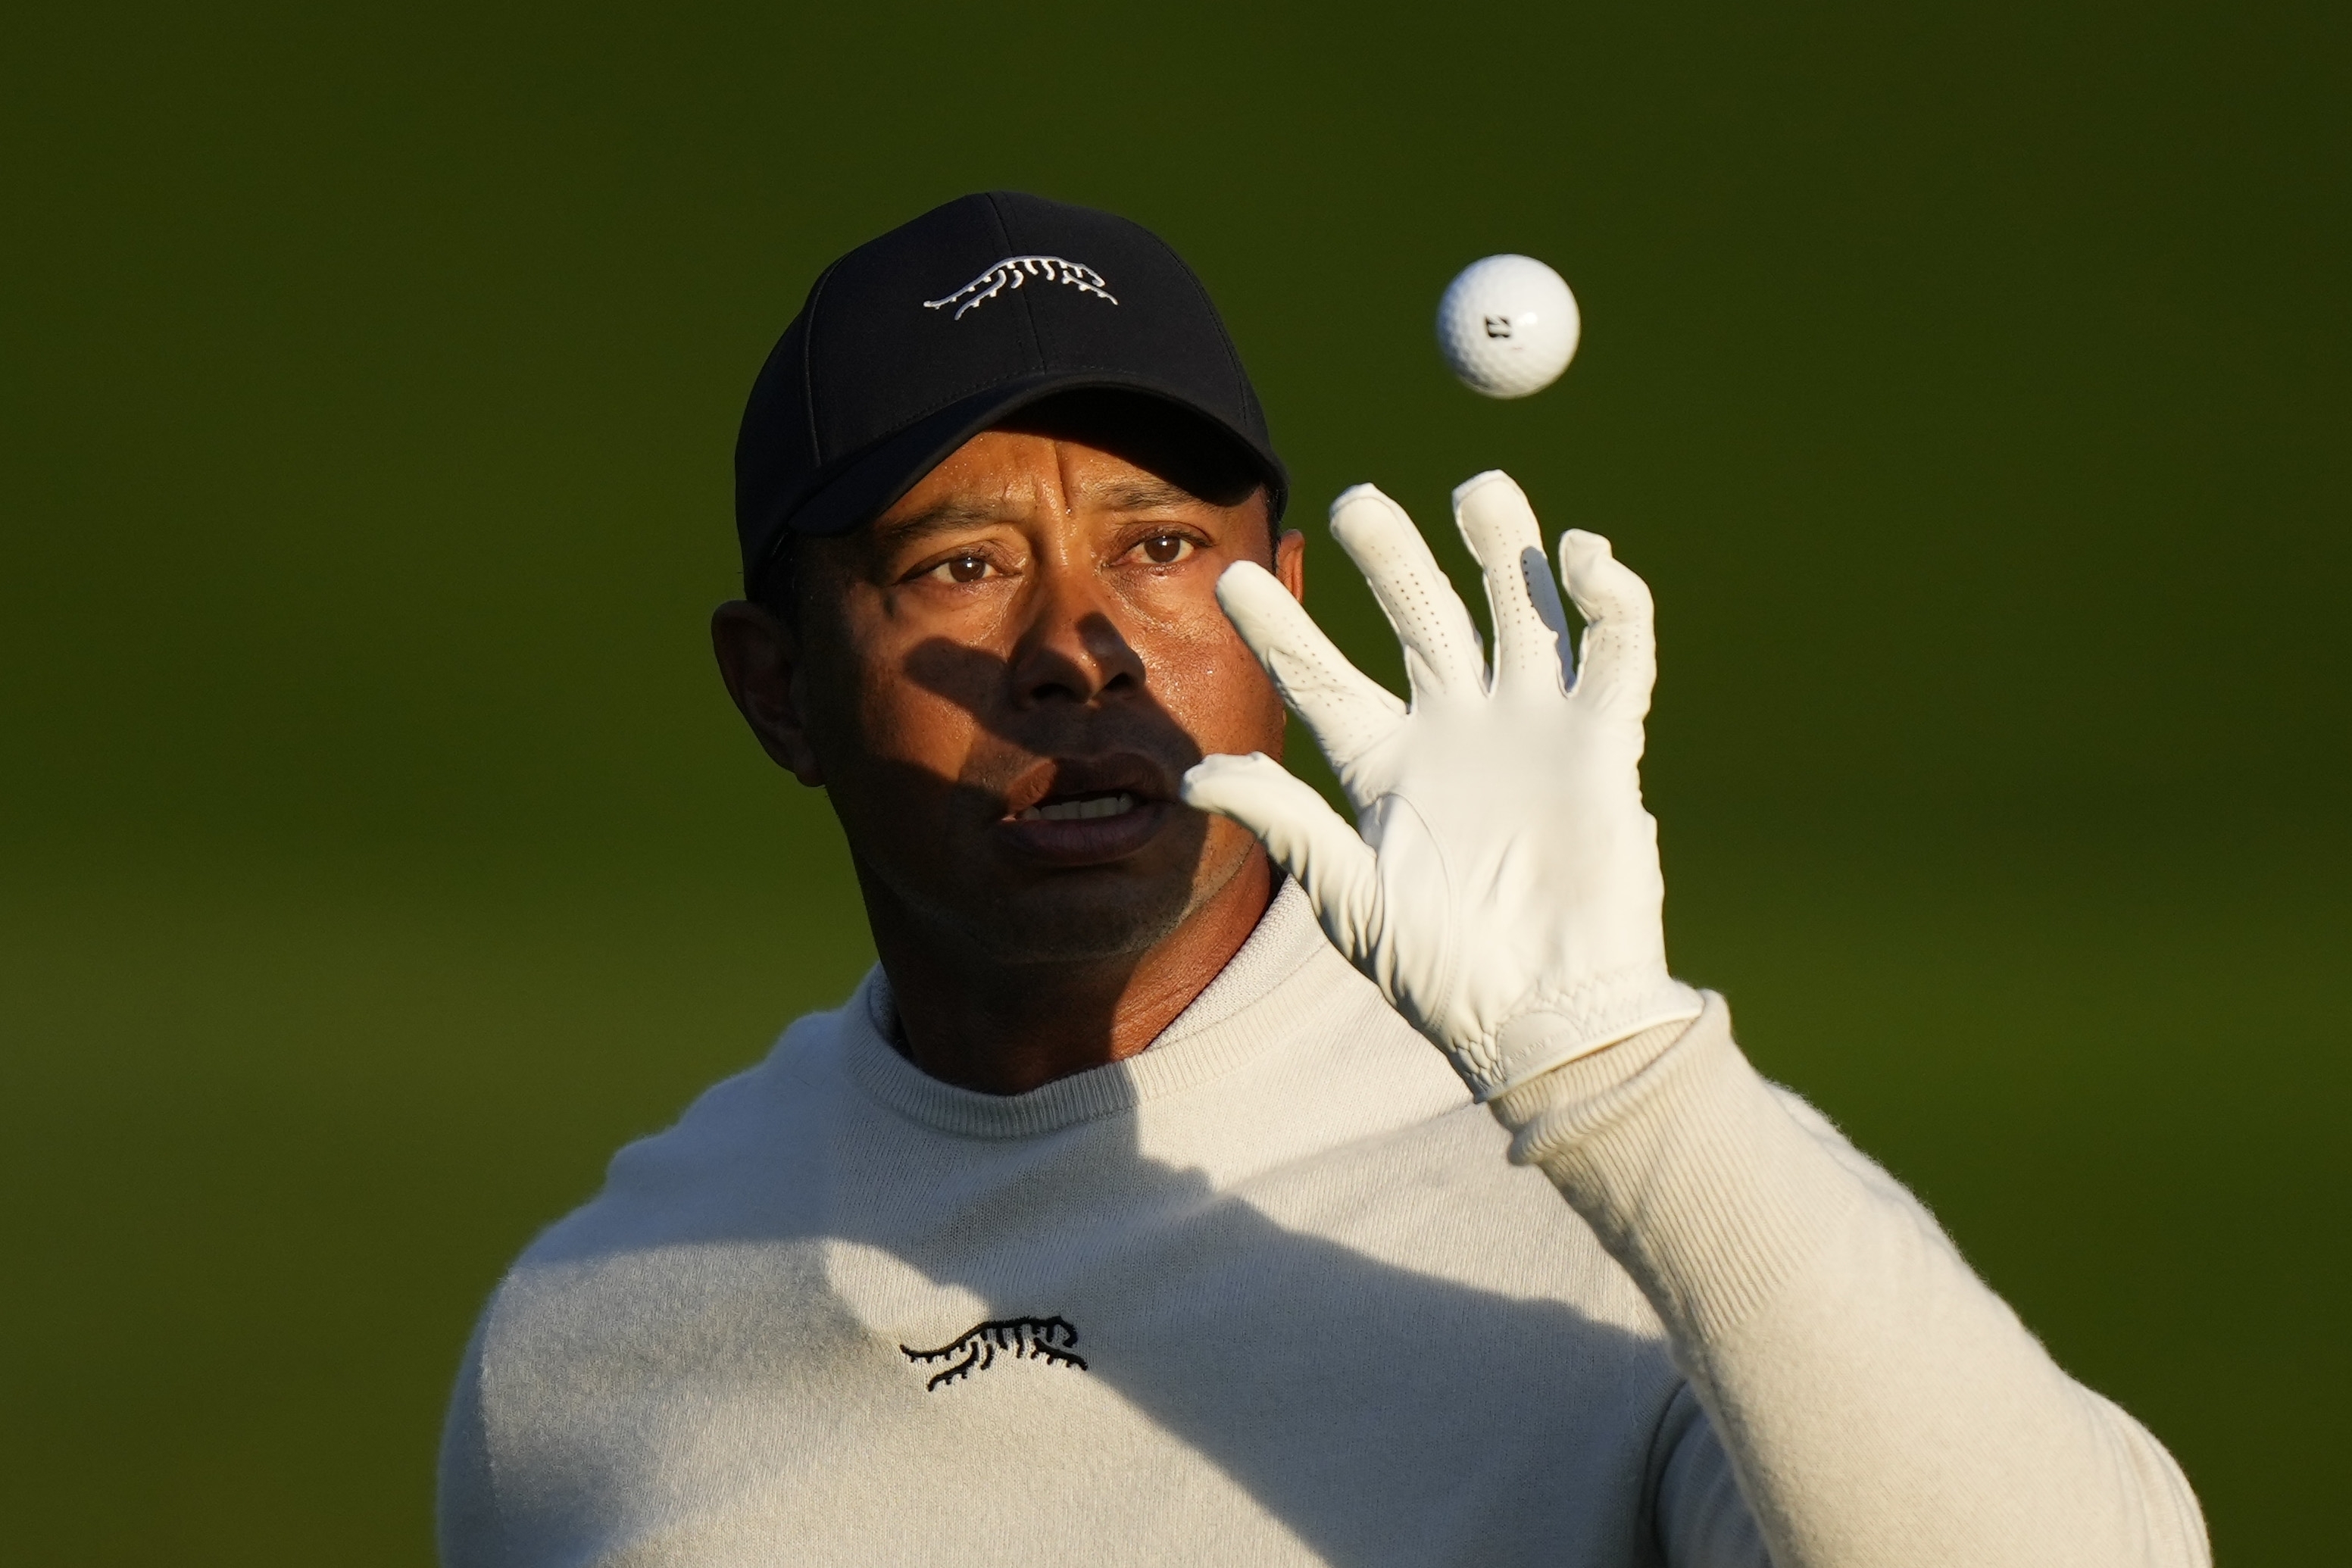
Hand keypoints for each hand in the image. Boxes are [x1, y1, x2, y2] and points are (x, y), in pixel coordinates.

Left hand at [1181, 471, 1701, 1098]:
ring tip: (1478, 487)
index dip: (1278, 625)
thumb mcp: (1345, 894)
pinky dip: (1607, 595)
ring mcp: (1530, 728)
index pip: (1320, 674)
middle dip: (1391, 557)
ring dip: (1503, 546)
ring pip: (1515, 609)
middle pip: (1418, 617)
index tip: (1227, 574)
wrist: (1543, 1017)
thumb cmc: (1439, 968)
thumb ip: (1282, 819)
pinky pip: (1613, 650)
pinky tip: (1580, 552)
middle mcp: (1454, 730)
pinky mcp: (1600, 742)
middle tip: (1356, 502)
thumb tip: (1191, 774)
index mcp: (1382, 764)